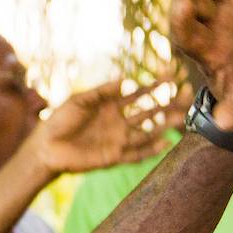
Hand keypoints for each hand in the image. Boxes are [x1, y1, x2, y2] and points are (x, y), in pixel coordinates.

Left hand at [27, 80, 176, 173]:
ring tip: (182, 117)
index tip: (172, 76)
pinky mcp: (114, 156)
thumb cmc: (60, 120)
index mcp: (111, 105)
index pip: (138, 93)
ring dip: (164, 125)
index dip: (155, 85)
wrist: (47, 146)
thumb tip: (126, 80)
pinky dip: (150, 149)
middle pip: (149, 111)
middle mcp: (119, 122)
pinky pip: (136, 153)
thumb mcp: (79, 100)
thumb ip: (102, 92)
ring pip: (147, 131)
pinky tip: (166, 143)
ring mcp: (118, 139)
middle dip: (167, 104)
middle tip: (186, 96)